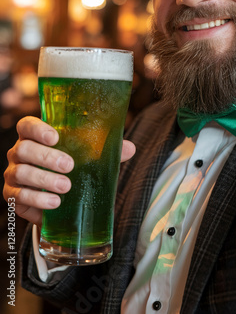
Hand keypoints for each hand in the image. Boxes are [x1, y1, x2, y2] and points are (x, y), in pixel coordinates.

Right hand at [3, 116, 135, 226]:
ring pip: (21, 172)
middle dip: (47, 157)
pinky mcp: (13, 196)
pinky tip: (54, 203)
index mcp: (35, 136)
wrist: (57, 200)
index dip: (38, 129)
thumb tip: (130, 148)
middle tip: (69, 166)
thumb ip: (105, 150)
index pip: (27, 125)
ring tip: (66, 187)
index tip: (56, 137)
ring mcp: (14, 174)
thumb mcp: (86, 157)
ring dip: (44, 180)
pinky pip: (19, 196)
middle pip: (24, 149)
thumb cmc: (71, 169)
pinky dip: (38, 199)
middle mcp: (20, 152)